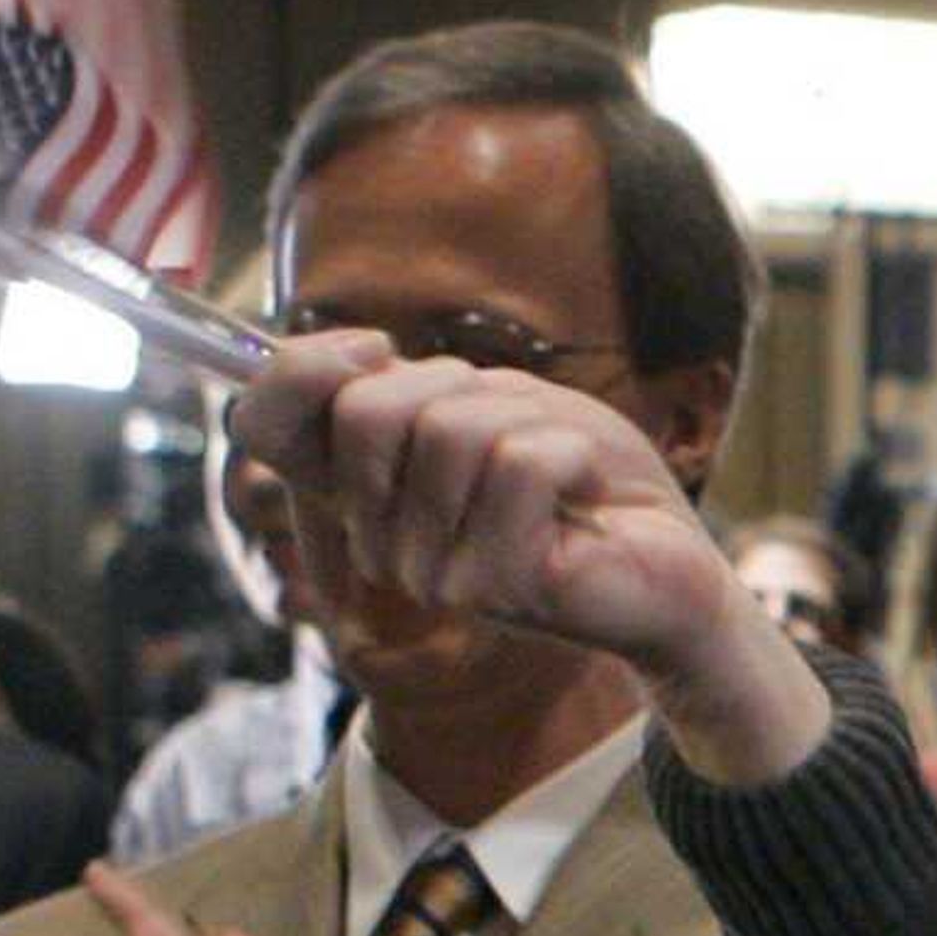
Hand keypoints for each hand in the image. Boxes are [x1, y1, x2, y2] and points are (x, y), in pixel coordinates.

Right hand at [234, 330, 833, 781]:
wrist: (672, 561)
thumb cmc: (586, 478)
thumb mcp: (494, 404)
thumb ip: (412, 386)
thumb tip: (349, 353)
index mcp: (366, 493)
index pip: (264, 424)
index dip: (300, 369)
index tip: (372, 350)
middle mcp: (381, 541)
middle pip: (364, 410)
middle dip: (458, 387)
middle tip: (514, 430)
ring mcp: (431, 572)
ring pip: (450, 430)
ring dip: (528, 423)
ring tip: (559, 475)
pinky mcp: (493, 585)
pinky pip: (518, 463)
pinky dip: (569, 453)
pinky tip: (584, 497)